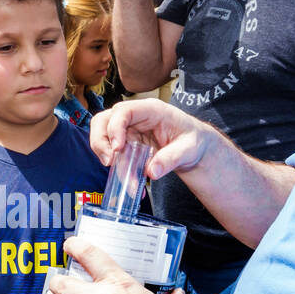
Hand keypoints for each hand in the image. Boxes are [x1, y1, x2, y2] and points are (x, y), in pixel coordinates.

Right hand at [90, 99, 212, 179]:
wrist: (194, 149)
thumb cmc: (193, 141)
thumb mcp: (189, 149)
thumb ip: (172, 159)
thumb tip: (152, 172)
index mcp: (151, 110)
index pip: (123, 111)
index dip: (115, 128)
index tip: (118, 149)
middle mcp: (135, 117)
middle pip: (103, 121)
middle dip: (100, 141)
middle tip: (109, 162)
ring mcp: (128, 131)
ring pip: (103, 137)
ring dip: (105, 156)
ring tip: (122, 176)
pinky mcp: (127, 145)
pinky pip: (114, 155)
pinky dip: (118, 170)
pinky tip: (131, 183)